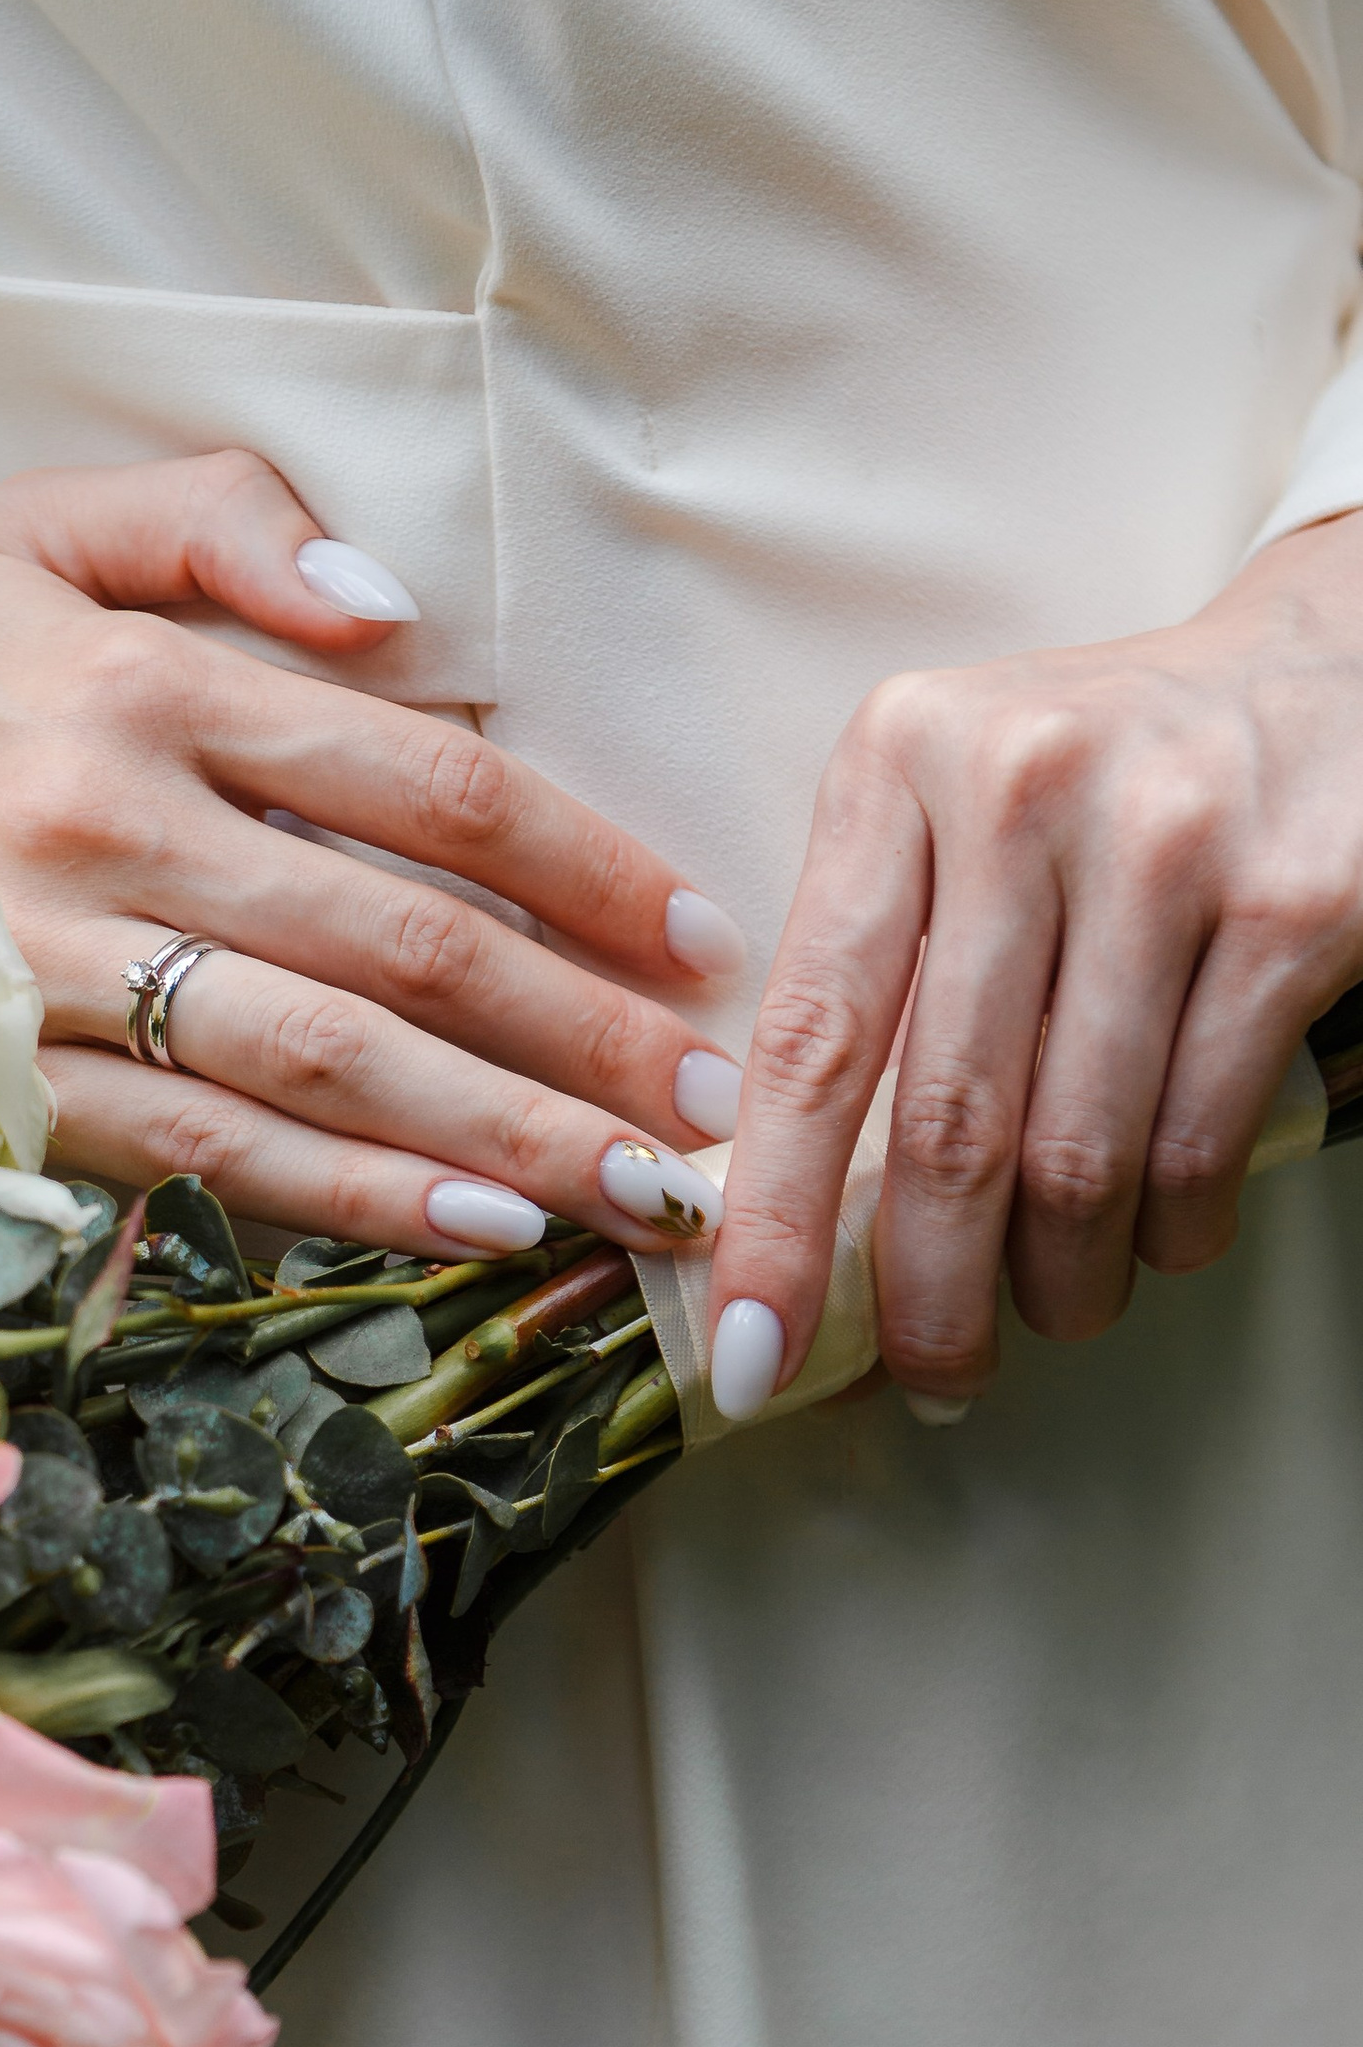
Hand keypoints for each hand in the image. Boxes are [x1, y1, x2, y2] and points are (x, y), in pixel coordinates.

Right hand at [0, 448, 749, 1254]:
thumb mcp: (20, 537)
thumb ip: (212, 516)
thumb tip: (399, 610)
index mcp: (144, 683)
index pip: (425, 782)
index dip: (583, 861)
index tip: (693, 930)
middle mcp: (114, 823)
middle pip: (409, 941)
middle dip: (588, 1030)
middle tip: (718, 1097)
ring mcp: (58, 973)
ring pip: (332, 1062)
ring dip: (512, 1133)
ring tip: (649, 1191)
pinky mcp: (10, 1092)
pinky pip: (220, 1154)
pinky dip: (361, 1195)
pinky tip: (484, 1231)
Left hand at [709, 508, 1362, 1415]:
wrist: (1333, 669)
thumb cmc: (1104, 773)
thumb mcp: (953, 805)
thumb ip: (871, 954)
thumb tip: (786, 1202)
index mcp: (898, 767)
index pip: (809, 1036)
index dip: (768, 1218)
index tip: (742, 1352)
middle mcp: (1018, 791)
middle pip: (945, 1123)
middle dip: (927, 1294)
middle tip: (929, 1377)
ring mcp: (1166, 843)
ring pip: (1078, 1154)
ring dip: (1062, 1280)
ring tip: (1059, 1309)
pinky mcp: (1292, 906)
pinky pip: (1200, 1134)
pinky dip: (1172, 1227)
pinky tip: (1162, 1241)